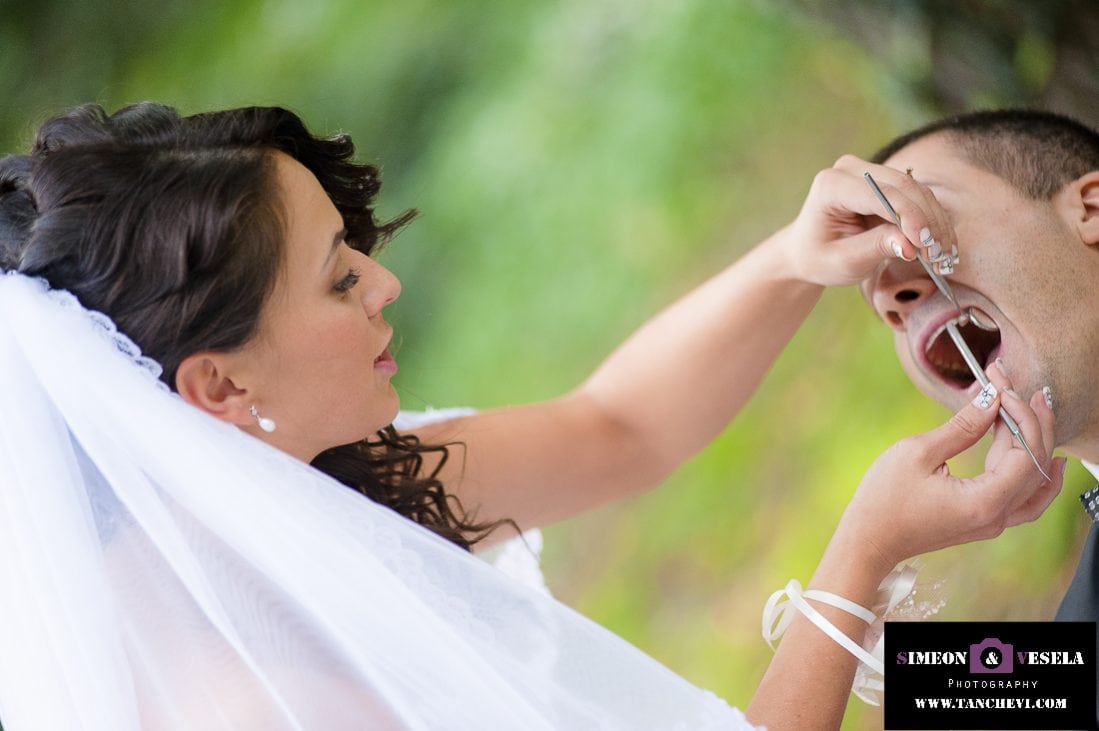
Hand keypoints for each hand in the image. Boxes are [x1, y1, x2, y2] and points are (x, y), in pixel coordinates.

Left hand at [776, 155, 958, 286]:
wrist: (808, 252)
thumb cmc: (819, 258)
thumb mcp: (842, 261)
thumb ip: (875, 248)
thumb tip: (910, 245)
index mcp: (831, 185)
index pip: (880, 194)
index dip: (909, 217)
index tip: (927, 246)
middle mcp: (851, 170)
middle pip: (904, 187)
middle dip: (927, 222)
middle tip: (940, 255)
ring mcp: (870, 172)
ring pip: (916, 191)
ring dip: (934, 223)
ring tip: (943, 256)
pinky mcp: (886, 183)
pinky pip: (917, 198)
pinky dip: (931, 221)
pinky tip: (941, 246)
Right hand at [836, 363, 1064, 573]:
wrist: (869, 540)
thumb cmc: (884, 499)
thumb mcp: (918, 453)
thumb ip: (962, 427)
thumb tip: (991, 399)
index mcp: (984, 501)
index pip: (1024, 452)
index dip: (1019, 415)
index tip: (1001, 387)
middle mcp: (996, 517)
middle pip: (1037, 465)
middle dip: (1034, 422)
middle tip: (1027, 389)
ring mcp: (992, 523)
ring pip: (1037, 481)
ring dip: (1039, 444)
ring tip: (1038, 411)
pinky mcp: (983, 520)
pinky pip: (1026, 498)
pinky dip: (1038, 474)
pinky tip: (1049, 459)